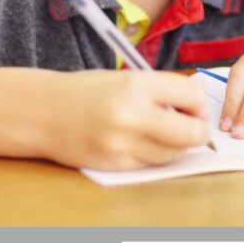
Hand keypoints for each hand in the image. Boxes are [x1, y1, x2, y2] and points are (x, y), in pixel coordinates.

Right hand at [48, 70, 210, 169]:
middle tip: (194, 126)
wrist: (44, 112)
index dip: (198, 102)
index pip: (191, 95)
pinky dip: (157, 156)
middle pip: (191, 133)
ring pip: (174, 153)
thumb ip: (160, 90)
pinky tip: (146, 143)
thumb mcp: (126, 78)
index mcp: (137, 85)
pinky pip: (152, 165)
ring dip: (179, 145)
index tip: (194, 104)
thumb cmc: (88, 91)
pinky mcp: (116, 165)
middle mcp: (132, 115)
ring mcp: (123, 144)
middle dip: (199, 130)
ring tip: (166, 133)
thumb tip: (198, 104)